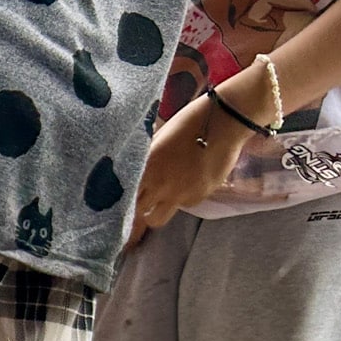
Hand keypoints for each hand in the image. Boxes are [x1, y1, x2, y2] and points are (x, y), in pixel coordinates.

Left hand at [128, 89, 245, 245]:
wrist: (225, 121)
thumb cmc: (189, 123)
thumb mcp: (157, 138)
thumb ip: (144, 161)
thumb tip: (130, 174)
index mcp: (145, 168)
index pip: (124, 199)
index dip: (119, 208)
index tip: (114, 214)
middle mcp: (159, 185)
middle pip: (137, 216)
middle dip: (133, 219)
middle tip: (132, 217)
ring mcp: (179, 194)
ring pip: (158, 219)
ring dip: (154, 214)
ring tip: (156, 205)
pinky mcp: (199, 196)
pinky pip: (183, 206)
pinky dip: (182, 200)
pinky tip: (188, 182)